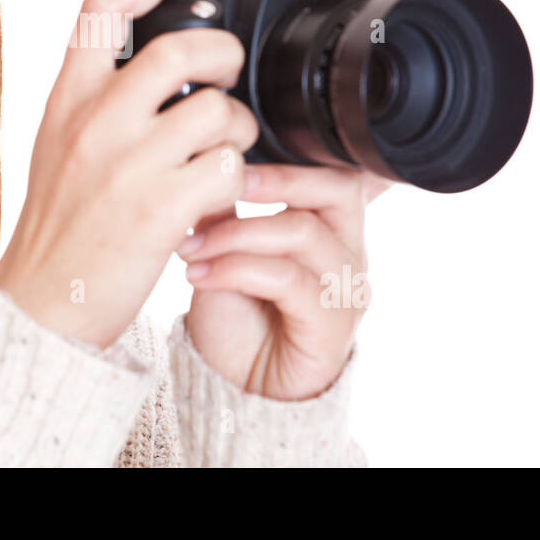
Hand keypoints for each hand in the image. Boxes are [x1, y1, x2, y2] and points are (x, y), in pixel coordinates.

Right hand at [0, 0, 260, 349]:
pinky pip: (229, 167)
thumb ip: (99, 98)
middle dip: (223, 54)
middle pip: (179, 47)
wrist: (43, 305)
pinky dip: (236, 179)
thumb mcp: (60, 143)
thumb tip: (163, 62)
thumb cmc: (59, 227)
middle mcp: (94, 121)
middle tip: (228, 77)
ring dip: (238, 130)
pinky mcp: (160, 208)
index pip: (102, 6)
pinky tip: (215, 195)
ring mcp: (127, 163)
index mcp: (66, 98)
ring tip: (222, 154)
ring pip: (217, 110)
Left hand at [178, 163, 392, 400]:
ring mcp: (346, 290)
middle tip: (217, 182)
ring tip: (189, 245)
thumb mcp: (224, 248)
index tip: (228, 153)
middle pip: (337, 188)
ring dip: (236, 233)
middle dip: (273, 179)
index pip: (334, 169)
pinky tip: (199, 275)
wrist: (237, 386)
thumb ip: (226, 206)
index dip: (289, 155)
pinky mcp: (332, 326)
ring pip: (302, 232)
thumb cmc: (237, 314)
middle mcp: (350, 252)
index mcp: (332, 226)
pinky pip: (286, 280)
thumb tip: (204, 156)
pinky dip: (235, 269)